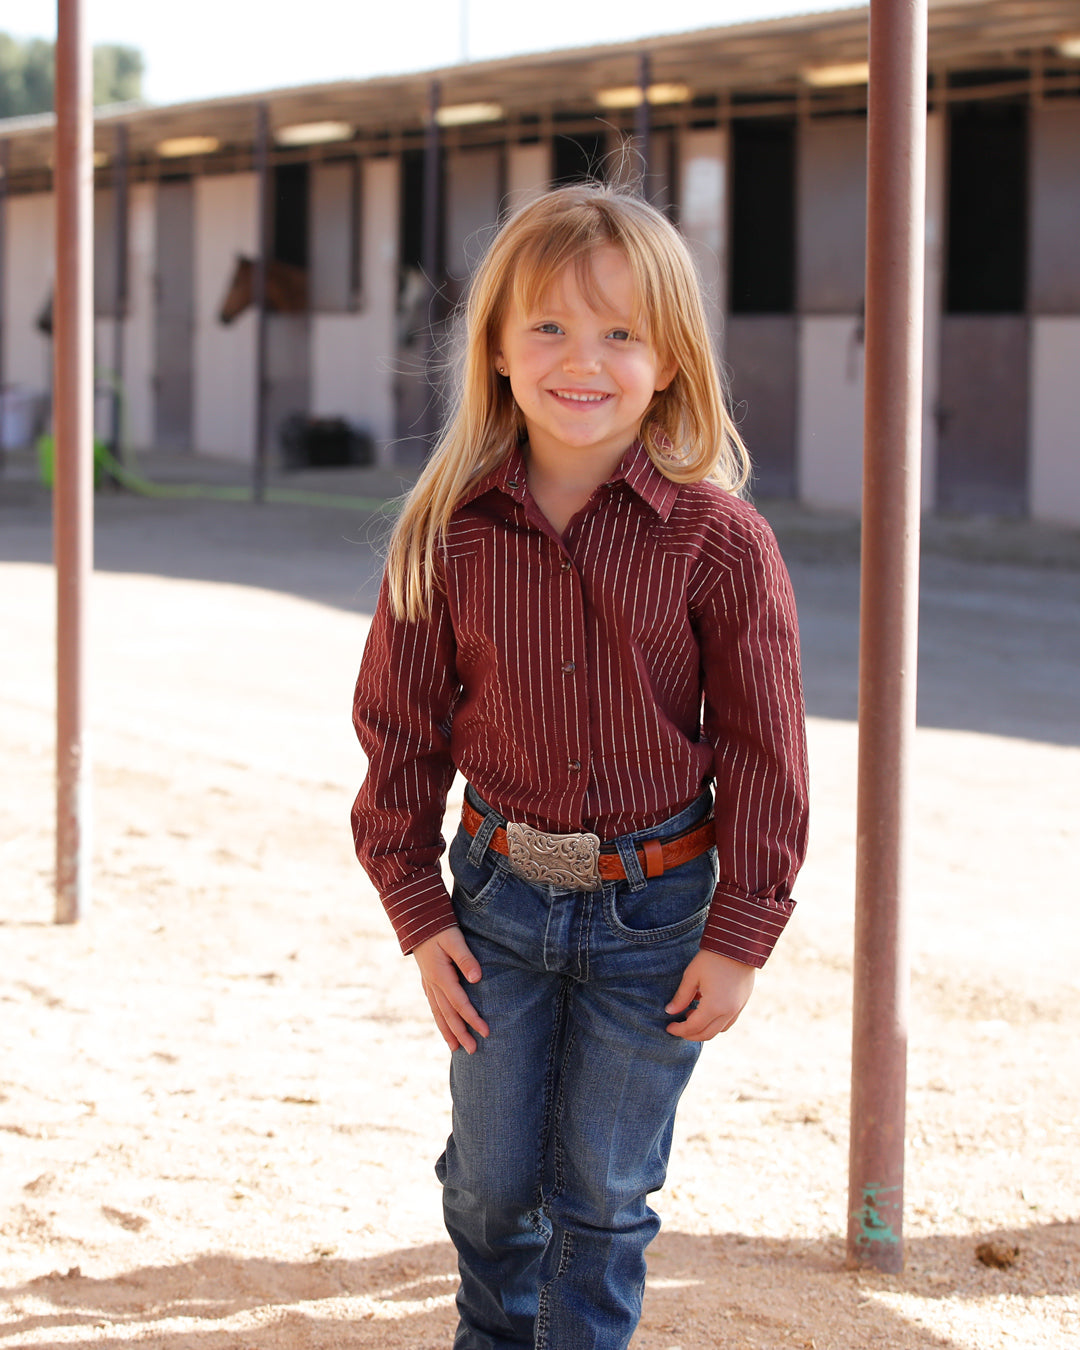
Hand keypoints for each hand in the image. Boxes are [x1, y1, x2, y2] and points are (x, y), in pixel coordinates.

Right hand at [412, 926, 489, 1053]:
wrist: (416, 918)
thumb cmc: (438, 926)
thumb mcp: (454, 939)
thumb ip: (466, 959)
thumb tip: (477, 979)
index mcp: (440, 976)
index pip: (460, 1004)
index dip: (473, 1019)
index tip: (486, 1032)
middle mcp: (433, 983)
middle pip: (448, 1014)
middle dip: (460, 1034)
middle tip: (472, 1051)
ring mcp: (428, 982)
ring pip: (438, 1012)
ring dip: (447, 1031)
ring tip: (455, 1048)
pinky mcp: (427, 978)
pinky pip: (433, 1004)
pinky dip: (439, 1017)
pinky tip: (442, 1023)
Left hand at [665, 950, 755, 1040]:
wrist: (738, 945)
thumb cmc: (712, 958)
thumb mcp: (692, 975)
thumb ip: (681, 996)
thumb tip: (670, 1011)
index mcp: (714, 1007)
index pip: (693, 1027)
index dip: (679, 1030)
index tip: (669, 1027)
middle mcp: (728, 1012)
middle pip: (706, 1034)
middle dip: (690, 1034)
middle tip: (678, 1027)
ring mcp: (738, 1009)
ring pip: (719, 1030)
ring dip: (704, 1029)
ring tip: (691, 1015)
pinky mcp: (743, 1003)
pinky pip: (728, 1022)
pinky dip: (716, 1022)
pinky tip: (706, 1010)